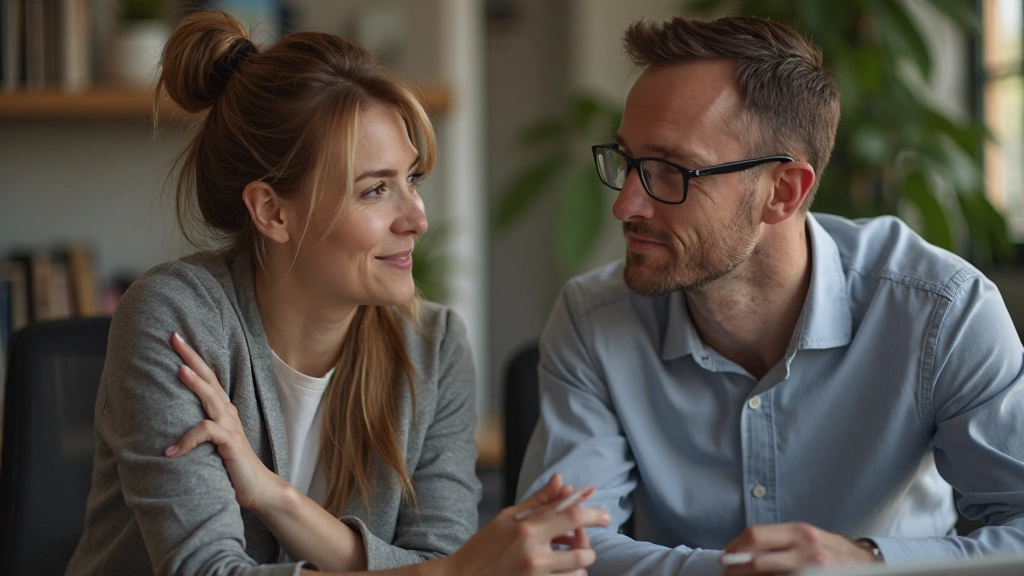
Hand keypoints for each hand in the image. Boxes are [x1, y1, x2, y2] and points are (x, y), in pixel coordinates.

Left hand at [164, 332, 281, 510]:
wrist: (256, 487)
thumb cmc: (230, 464)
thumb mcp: (211, 440)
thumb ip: (197, 426)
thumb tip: (167, 417)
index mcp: (222, 409)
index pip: (207, 376)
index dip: (192, 357)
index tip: (175, 337)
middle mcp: (227, 412)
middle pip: (209, 378)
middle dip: (191, 357)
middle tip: (174, 338)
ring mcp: (230, 426)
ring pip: (211, 399)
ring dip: (196, 384)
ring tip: (179, 371)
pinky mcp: (230, 443)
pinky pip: (207, 433)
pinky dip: (187, 440)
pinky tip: (171, 452)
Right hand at [442, 474, 609, 575]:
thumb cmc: (484, 545)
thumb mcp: (508, 517)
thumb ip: (539, 501)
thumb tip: (561, 481)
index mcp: (527, 530)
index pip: (571, 516)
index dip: (593, 513)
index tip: (604, 516)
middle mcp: (534, 555)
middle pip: (583, 551)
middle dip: (587, 545)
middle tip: (580, 541)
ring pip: (578, 573)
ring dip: (578, 565)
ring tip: (565, 557)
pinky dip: (568, 575)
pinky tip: (558, 568)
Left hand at [721, 522, 876, 574]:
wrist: (869, 566)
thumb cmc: (834, 553)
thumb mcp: (808, 539)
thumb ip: (780, 542)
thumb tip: (743, 552)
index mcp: (800, 532)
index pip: (755, 535)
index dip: (735, 547)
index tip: (726, 556)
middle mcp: (806, 548)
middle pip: (755, 558)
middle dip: (735, 569)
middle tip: (727, 573)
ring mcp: (813, 567)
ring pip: (765, 572)